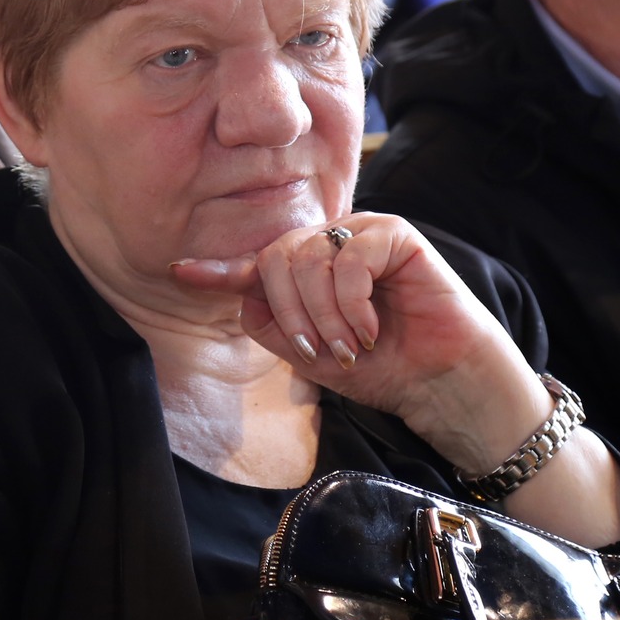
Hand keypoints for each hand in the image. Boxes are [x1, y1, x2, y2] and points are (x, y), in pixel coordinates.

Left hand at [170, 212, 546, 473]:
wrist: (438, 383)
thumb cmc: (383, 369)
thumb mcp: (313, 356)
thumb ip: (274, 325)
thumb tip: (238, 299)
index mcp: (309, 273)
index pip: (257, 264)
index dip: (219, 270)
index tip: (180, 272)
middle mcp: (331, 246)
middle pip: (276, 259)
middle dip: (291, 313)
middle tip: (320, 352)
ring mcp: (362, 236)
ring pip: (309, 258)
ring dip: (324, 315)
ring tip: (351, 347)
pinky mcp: (395, 235)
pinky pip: (351, 258)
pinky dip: (354, 302)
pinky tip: (372, 329)